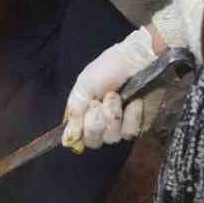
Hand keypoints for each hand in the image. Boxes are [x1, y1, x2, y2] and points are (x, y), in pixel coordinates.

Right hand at [62, 27, 162, 151]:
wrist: (139, 61)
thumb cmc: (108, 68)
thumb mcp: (84, 86)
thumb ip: (74, 113)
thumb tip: (65, 141)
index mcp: (85, 113)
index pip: (77, 137)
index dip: (82, 129)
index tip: (88, 109)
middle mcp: (101, 124)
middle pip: (93, 141)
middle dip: (96, 121)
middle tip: (100, 101)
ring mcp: (120, 126)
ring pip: (111, 138)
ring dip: (113, 115)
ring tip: (118, 95)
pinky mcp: (138, 126)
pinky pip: (130, 133)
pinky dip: (131, 116)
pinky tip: (135, 101)